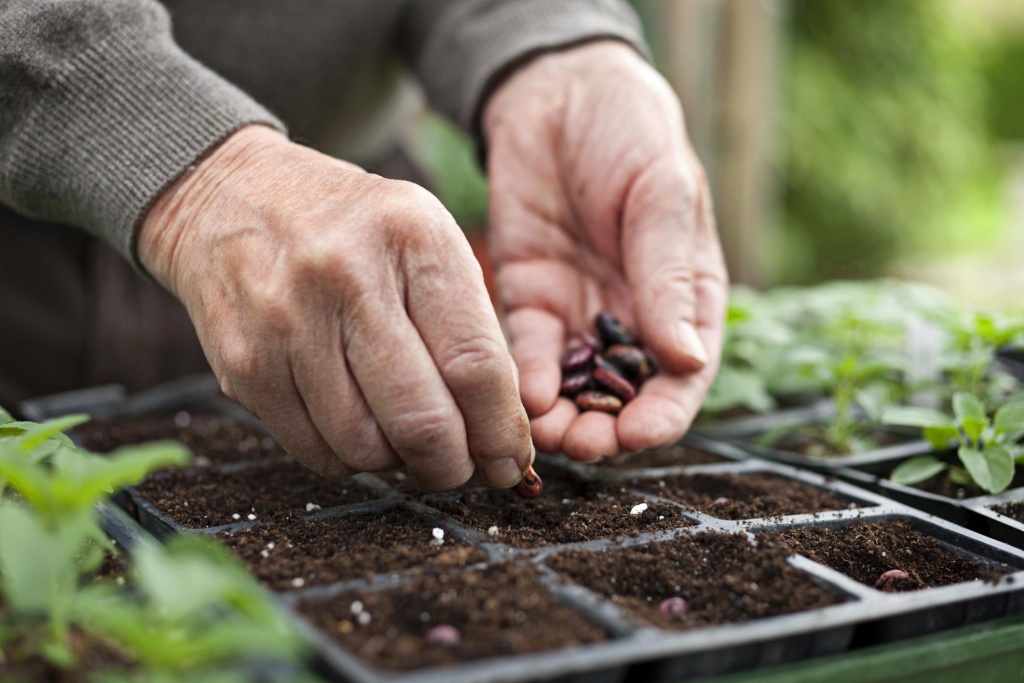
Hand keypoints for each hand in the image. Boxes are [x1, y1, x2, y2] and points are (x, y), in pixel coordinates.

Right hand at [139, 126, 532, 489]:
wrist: (233, 196)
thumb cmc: (353, 228)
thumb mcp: (425, 240)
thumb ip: (470, 328)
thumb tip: (503, 434)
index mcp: (411, 237)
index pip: (474, 364)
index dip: (500, 431)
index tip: (511, 460)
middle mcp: (345, 275)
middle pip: (421, 420)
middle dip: (454, 466)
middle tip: (464, 468)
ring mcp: (286, 322)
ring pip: (366, 448)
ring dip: (401, 465)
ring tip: (410, 444)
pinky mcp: (245, 365)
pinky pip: (315, 452)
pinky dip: (351, 460)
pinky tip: (361, 431)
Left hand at [484, 41, 727, 460]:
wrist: (558, 93)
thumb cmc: (631, 133)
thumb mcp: (662, 194)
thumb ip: (668, 274)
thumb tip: (683, 357)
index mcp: (685, 296)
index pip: (683, 375)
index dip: (666, 413)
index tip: (641, 435)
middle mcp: (634, 316)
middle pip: (626, 395)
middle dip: (607, 429)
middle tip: (583, 444)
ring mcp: (580, 311)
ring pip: (576, 386)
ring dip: (564, 417)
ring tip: (546, 434)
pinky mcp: (531, 299)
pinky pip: (530, 352)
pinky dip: (528, 379)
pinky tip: (524, 397)